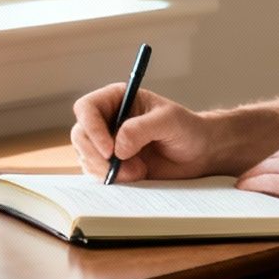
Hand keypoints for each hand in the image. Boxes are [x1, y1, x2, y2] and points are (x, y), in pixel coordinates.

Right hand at [70, 85, 216, 182]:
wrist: (198, 153)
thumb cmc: (187, 129)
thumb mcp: (169, 121)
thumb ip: (141, 129)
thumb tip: (117, 147)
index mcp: (117, 99)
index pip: (86, 108)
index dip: (92, 128)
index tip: (109, 150)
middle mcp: (107, 119)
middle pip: (80, 135)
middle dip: (97, 155)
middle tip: (121, 167)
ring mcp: (107, 143)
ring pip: (86, 157)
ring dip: (107, 170)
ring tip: (139, 171)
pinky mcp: (112, 164)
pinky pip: (96, 173)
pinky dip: (112, 179)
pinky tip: (136, 175)